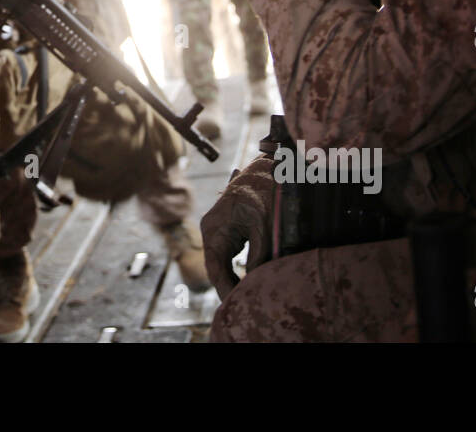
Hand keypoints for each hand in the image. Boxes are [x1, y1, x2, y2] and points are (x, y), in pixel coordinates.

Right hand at [200, 155, 277, 298]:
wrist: (265, 170)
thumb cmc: (264, 194)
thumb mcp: (263, 227)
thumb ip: (258, 255)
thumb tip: (253, 281)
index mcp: (214, 228)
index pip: (215, 267)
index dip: (224, 289)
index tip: (234, 304)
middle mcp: (210, 230)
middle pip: (215, 267)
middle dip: (228, 287)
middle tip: (241, 306)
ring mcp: (216, 230)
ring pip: (220, 262)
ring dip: (231, 279)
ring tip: (243, 297)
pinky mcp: (224, 230)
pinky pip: (225, 255)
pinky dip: (234, 269)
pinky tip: (244, 281)